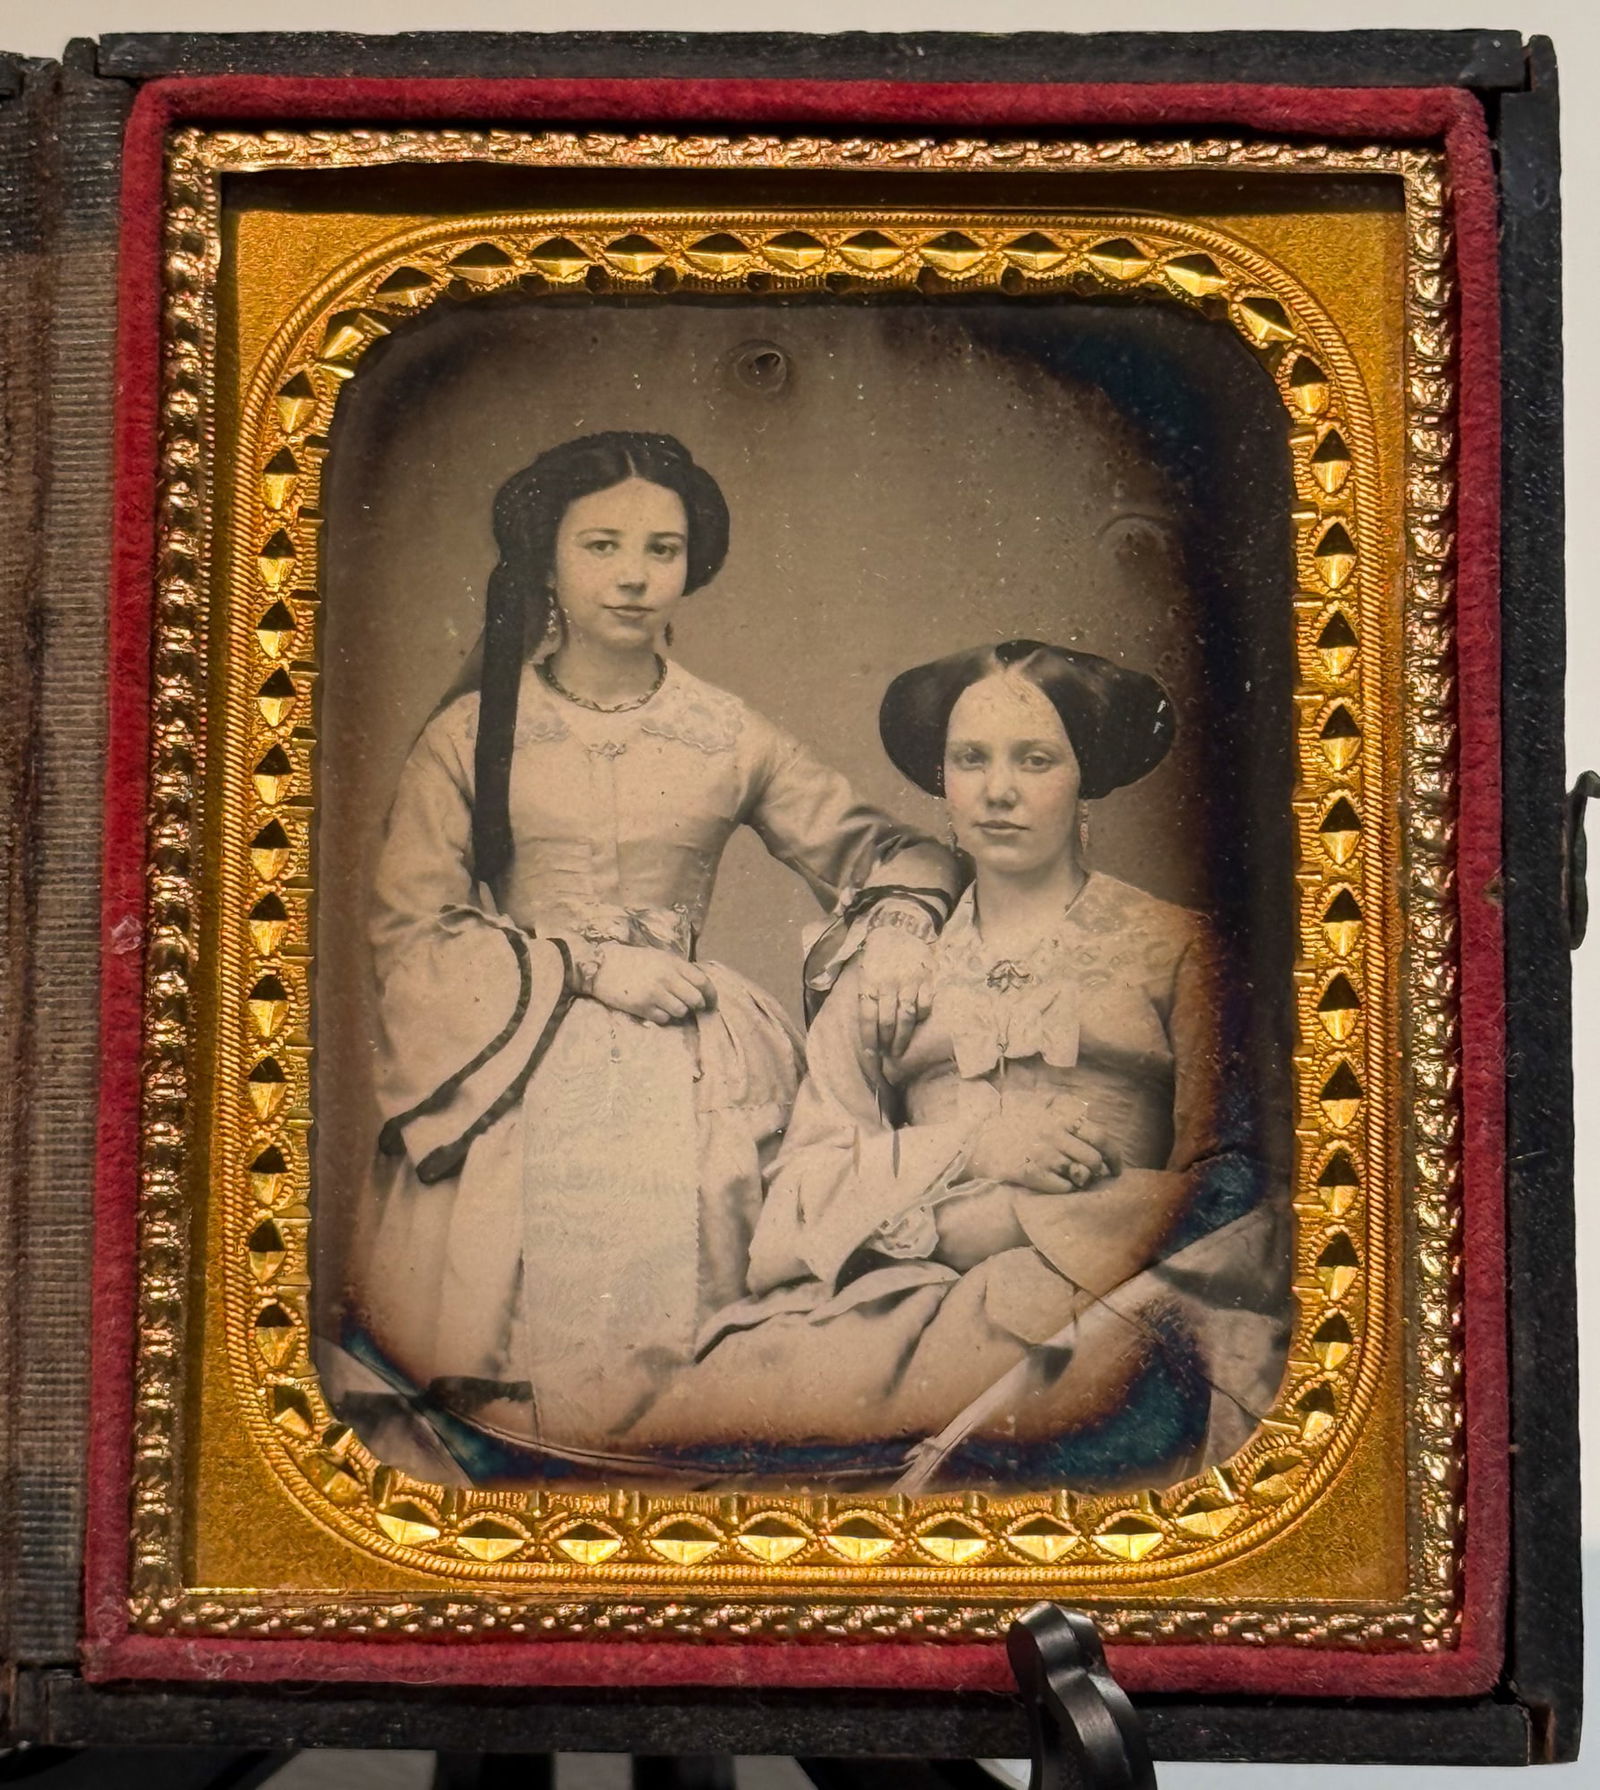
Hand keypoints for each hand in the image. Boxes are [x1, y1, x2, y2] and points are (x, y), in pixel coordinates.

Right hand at [588, 944, 715, 1025]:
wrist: (601, 966)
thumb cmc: (632, 960)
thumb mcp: (659, 957)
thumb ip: (678, 969)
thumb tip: (697, 986)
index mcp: (673, 963)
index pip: (703, 981)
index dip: (711, 995)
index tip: (712, 1003)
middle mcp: (667, 978)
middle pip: (695, 999)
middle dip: (696, 1006)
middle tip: (691, 1007)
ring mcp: (655, 993)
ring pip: (681, 1011)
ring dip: (678, 1012)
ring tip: (668, 1005)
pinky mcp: (642, 1007)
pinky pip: (664, 1019)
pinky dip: (663, 1017)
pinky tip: (654, 1009)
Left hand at [857, 924, 933, 1056]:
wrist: (901, 928)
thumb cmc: (879, 955)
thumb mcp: (865, 971)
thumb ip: (865, 995)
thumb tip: (866, 1026)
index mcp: (870, 981)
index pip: (867, 1017)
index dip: (869, 1039)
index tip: (870, 1055)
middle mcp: (889, 983)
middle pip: (887, 1021)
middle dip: (886, 1042)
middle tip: (886, 1056)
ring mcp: (909, 981)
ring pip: (907, 1017)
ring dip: (903, 1037)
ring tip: (899, 1049)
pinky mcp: (927, 978)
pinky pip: (925, 1005)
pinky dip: (920, 1017)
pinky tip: (916, 1024)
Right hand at [961, 1098, 1116, 1194]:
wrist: (976, 1145)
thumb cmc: (1009, 1127)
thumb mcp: (1033, 1106)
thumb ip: (1059, 1105)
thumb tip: (1084, 1109)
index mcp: (1057, 1118)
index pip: (1099, 1136)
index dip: (1114, 1155)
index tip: (1115, 1166)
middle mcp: (1052, 1135)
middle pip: (1092, 1159)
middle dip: (1098, 1172)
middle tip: (1094, 1177)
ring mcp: (1041, 1155)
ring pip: (1079, 1175)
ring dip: (1080, 1181)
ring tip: (1074, 1180)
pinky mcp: (1029, 1173)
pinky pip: (1062, 1188)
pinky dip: (1065, 1189)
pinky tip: (1057, 1184)